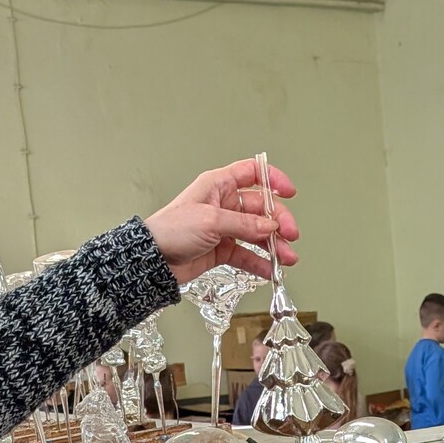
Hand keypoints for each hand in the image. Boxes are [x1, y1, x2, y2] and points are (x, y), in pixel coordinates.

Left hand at [145, 158, 300, 282]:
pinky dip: (260, 263)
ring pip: (258, 233)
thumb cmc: (171, 230)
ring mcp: (225, 228)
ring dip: (274, 246)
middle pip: (262, 208)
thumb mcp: (210, 220)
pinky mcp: (223, 249)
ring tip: (287, 258)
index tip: (290, 192)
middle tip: (290, 235)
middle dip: (278, 222)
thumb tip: (270, 227)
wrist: (153, 260)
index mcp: (218, 185)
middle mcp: (224, 204)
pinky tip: (271, 270)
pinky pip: (247, 254)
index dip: (273, 179)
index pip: (252, 173)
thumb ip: (244, 224)